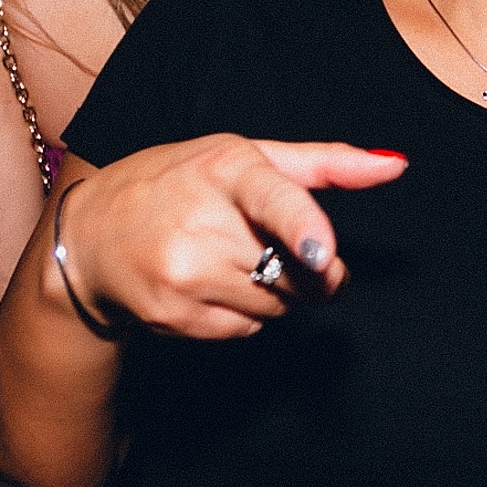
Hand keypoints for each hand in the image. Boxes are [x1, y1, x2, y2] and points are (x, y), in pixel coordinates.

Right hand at [53, 135, 406, 340]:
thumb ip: (324, 164)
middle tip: (282, 246)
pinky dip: (244, 314)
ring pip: (278, 305)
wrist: (90, 233)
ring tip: (233, 258)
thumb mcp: (243, 156)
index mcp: (226, 169)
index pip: (272, 199)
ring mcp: (183, 274)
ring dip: (276, 291)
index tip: (322, 255)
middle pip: (297, 270)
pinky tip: (211, 284)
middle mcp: (201, 222)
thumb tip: (396, 166)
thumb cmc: (176, 183)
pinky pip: (246, 329)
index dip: (302, 229)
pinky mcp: (174, 316)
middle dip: (309, 267)